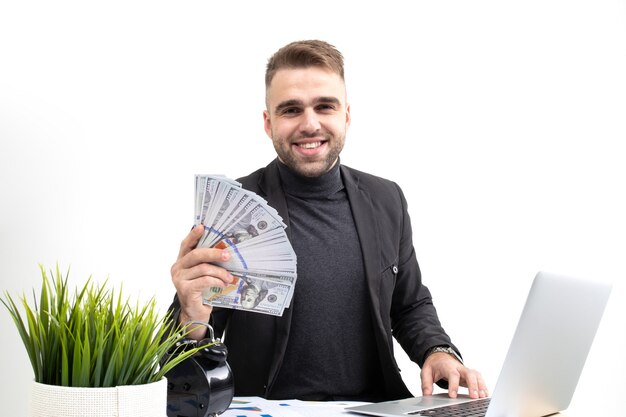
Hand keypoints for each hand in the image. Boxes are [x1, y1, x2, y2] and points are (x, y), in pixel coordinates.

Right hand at [171, 225, 233, 339]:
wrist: (194, 313)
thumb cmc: (201, 291)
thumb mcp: (203, 274)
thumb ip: (207, 263)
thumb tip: (224, 251)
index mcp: (181, 261)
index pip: (186, 245)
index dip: (193, 235)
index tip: (202, 226)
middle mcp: (177, 268)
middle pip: (196, 254)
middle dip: (214, 253)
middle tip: (228, 255)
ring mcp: (179, 279)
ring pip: (203, 268)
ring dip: (220, 272)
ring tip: (229, 277)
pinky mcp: (185, 289)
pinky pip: (205, 280)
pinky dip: (217, 281)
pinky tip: (223, 284)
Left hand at [421, 352, 488, 398]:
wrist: (440, 356)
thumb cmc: (434, 365)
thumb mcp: (426, 371)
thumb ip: (426, 383)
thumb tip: (427, 394)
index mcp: (448, 366)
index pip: (452, 374)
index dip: (453, 385)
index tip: (453, 396)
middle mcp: (459, 367)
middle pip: (469, 373)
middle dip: (472, 385)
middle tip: (473, 397)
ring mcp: (466, 370)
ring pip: (476, 375)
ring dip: (480, 386)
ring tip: (482, 397)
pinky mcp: (470, 374)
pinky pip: (479, 379)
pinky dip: (483, 386)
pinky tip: (484, 395)